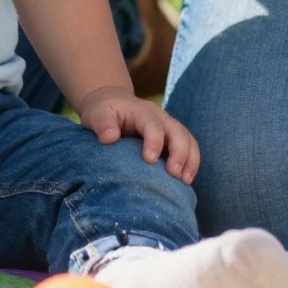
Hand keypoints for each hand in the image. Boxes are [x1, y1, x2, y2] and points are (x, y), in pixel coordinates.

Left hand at [78, 85, 199, 182]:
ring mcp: (168, 129)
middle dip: (180, 152)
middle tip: (173, 174)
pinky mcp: (172, 141)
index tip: (149, 160)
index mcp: (142, 111)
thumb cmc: (103, 112)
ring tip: (185, 181)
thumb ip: (102, 124)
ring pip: (188, 140)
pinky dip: (190, 165)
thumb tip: (109, 138)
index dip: (155, 141)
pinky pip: (188, 150)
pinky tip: (185, 182)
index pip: (153, 124)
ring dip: (190, 160)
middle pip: (178, 131)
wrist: (112, 105)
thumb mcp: (97, 114)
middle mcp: (160, 118)